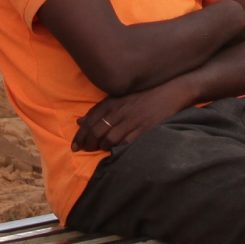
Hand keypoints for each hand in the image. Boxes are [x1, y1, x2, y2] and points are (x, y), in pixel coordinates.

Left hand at [74, 83, 188, 152]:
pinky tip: (116, 151)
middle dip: (87, 143)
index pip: (90, 120)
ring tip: (100, 150)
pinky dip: (118, 149)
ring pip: (109, 138)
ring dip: (101, 147)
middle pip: (97, 130)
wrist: (170, 92)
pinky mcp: (144, 129)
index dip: (80, 135)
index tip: (74, 146)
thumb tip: (79, 122)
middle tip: (84, 150)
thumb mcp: (119, 99)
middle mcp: (120, 111)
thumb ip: (99, 110)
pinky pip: (126, 142)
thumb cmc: (143, 97)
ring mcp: (132, 120)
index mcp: (112, 102)